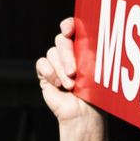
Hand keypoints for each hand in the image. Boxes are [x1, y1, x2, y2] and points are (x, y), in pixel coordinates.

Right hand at [35, 18, 108, 140]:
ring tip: (71, 86)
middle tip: (74, 72)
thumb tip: (90, 35)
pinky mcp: (46, 74)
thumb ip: (91, 52)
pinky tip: (58, 85)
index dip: (69, 25)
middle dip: (66, 54)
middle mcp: (70, 52)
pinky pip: (41, 64)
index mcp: (85, 47)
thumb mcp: (98, 70)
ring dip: (60, 69)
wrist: (84, 115)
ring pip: (51, 52)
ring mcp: (57, 63)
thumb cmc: (96, 94)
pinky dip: (49, 73)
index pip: (74, 27)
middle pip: (61, 40)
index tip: (68, 30)